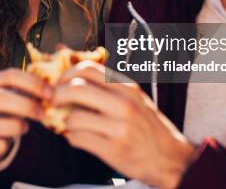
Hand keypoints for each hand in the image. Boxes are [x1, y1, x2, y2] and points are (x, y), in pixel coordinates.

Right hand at [0, 69, 51, 161]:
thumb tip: (53, 87)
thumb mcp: (14, 96)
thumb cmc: (5, 113)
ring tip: (26, 128)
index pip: (9, 76)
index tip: (50, 94)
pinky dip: (4, 145)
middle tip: (45, 113)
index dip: (32, 83)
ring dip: (16, 126)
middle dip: (27, 105)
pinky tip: (9, 143)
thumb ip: (30, 89)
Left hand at [53, 62, 195, 188]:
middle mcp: (124, 104)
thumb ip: (106, 84)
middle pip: (76, 88)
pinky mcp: (114, 149)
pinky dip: (72, 138)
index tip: (59, 83)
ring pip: (74, 117)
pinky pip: (78, 139)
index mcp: (127, 87)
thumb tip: (71, 68)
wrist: (170, 158)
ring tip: (71, 125)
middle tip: (54, 102)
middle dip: (57, 95)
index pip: (87, 69)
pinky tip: (79, 138)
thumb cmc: (147, 126)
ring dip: (65, 122)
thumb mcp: (133, 97)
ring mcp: (119, 127)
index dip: (65, 75)